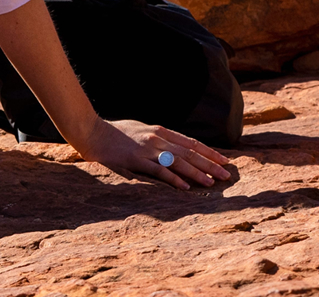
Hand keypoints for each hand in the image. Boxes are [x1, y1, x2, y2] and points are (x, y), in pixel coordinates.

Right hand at [79, 119, 234, 188]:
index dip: (209, 152)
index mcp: (160, 131)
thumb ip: (156, 139)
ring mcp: (147, 149)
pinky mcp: (137, 160)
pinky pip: (160, 171)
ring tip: (213, 182)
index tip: (224, 161)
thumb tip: (171, 148)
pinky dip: (175, 179)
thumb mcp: (140, 130)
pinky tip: (186, 187)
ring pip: (179, 162)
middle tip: (227, 175)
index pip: (191, 143)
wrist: (91, 132)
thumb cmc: (113, 133)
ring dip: (198, 173)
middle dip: (210, 164)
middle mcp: (157, 139)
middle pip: (190, 152)